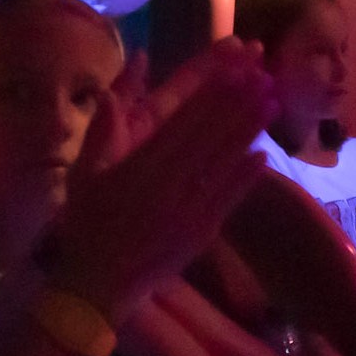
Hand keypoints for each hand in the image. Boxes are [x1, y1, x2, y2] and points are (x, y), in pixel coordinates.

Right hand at [46, 40, 274, 323]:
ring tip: (271, 103)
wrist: (97, 285)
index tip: (234, 70)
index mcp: (142, 166)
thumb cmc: (86, 224)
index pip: (183, 121)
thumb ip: (100, 131)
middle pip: (211, 136)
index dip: (212, 94)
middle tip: (265, 76)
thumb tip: (107, 92)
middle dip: (240, 104)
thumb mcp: (84, 173)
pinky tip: (263, 157)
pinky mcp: (201, 232)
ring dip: (250, 132)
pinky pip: (228, 199)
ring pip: (225, 163)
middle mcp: (171, 184)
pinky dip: (246, 177)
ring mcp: (190, 209)